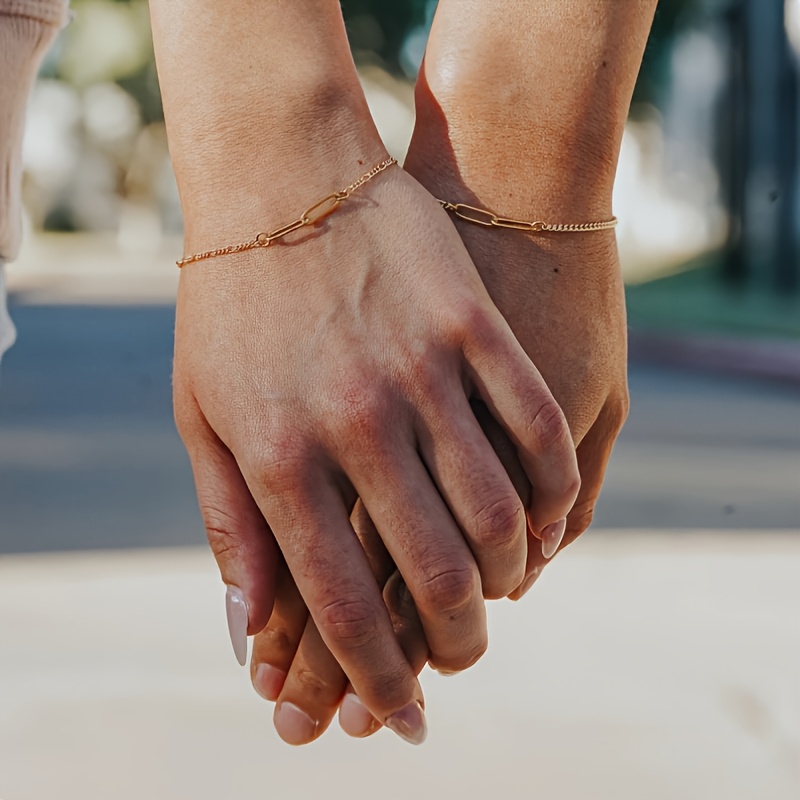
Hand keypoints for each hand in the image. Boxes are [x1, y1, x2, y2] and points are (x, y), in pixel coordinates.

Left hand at [246, 67, 629, 741]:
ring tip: (503, 591)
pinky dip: (551, 491)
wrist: (282, 177)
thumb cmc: (233, 304)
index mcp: (278, 454)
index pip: (339, 602)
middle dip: (455, 642)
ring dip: (509, 575)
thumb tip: (250, 627)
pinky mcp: (471, 325)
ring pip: (497, 510)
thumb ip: (229, 524)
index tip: (399, 712)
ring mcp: (421, 369)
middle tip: (464, 658)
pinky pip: (536, 429)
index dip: (375, 675)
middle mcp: (354, 421)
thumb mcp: (201, 413)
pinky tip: (545, 520)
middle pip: (432, 572)